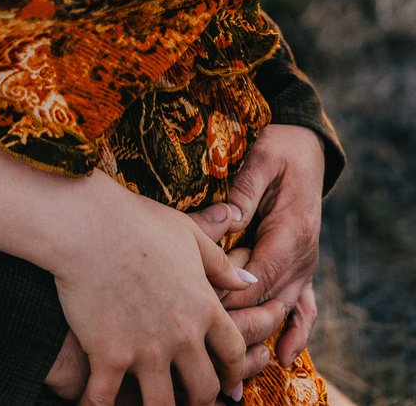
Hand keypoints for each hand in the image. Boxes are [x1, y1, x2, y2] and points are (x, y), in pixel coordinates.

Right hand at [47, 175, 250, 405]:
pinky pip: (107, 400)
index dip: (234, 370)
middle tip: (190, 398)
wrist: (88, 224)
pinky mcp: (110, 357)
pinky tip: (94, 404)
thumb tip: (250, 281)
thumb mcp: (187, 234)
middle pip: (203, 389)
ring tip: (149, 405)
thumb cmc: (136, 221)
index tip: (228, 378)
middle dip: (200, 399)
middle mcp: (182, 336)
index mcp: (203, 306)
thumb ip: (219, 262)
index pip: (233, 352)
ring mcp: (147, 351)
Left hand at [198, 124, 324, 368]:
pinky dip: (295, 334)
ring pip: (281, 312)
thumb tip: (222, 220)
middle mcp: (303, 256)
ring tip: (230, 358)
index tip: (197, 304)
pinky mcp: (301, 268)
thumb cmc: (280, 148)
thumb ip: (242, 191)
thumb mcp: (262, 159)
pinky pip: (305, 309)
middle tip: (201, 334)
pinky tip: (282, 357)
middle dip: (235, 322)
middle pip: (268, 303)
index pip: (258, 277)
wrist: (308, 147)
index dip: (229, 295)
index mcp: (291, 231)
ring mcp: (304, 266)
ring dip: (257, 335)